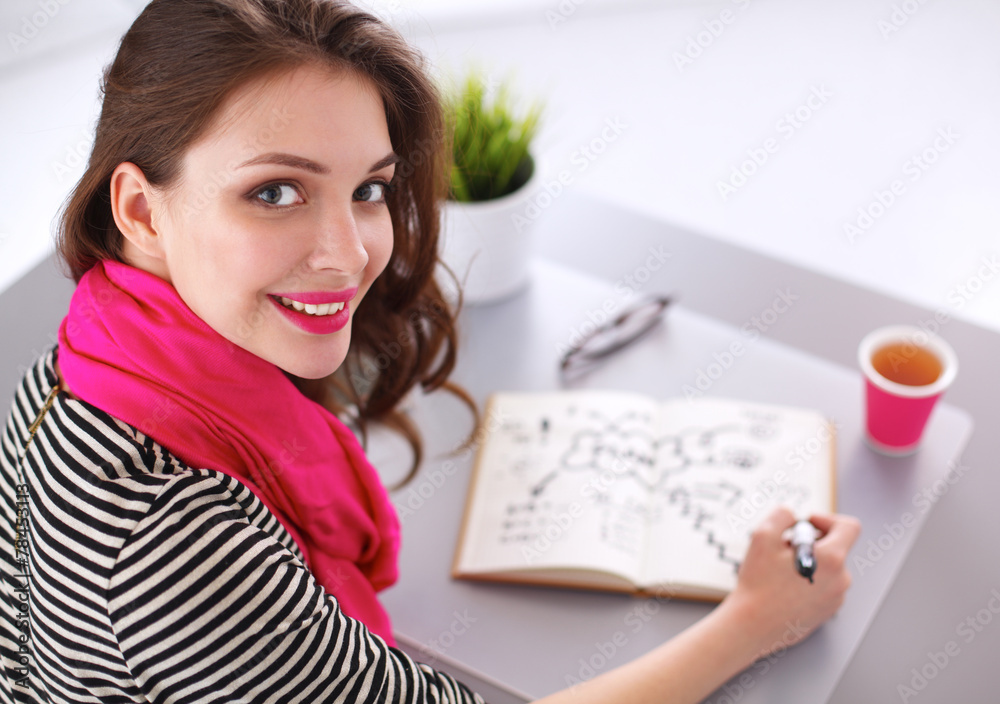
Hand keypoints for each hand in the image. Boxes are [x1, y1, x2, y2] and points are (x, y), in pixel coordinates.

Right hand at [718, 506, 860, 658]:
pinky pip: (822, 588)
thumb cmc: (758, 584)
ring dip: (808, 563)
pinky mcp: (826, 613)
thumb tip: (793, 517)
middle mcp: (840, 580)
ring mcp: (835, 599)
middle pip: (835, 549)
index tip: (808, 524)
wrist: (751, 626)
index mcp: (831, 559)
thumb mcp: (762, 536)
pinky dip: (807, 582)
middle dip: (811, 543)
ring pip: (827, 569)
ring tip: (780, 573)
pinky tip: (783, 589)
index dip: (828, 519)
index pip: (849, 527)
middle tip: (784, 549)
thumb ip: (782, 515)